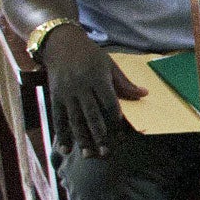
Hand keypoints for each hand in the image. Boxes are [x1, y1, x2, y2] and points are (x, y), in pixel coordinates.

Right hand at [39, 24, 145, 156]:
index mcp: (97, 78)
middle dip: (99, 135)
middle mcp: (81, 87)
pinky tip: (66, 149)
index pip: (109, 103)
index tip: (121, 135)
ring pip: (74, 119)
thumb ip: (124, 82)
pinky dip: (61, 134)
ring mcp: (66, 93)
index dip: (116, 119)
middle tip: (106, 153)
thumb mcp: (109, 64)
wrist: (60, 44)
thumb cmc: (90, 55)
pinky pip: (58, 117)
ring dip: (82, 139)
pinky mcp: (55, 96)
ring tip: (88, 155)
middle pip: (91, 114)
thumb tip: (144, 94)